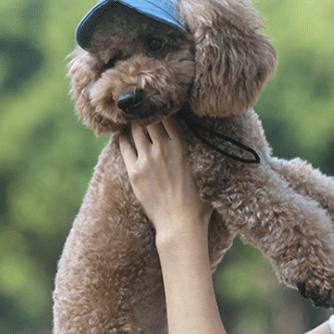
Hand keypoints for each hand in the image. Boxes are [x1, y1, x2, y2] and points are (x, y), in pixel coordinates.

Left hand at [119, 118, 211, 235]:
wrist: (179, 224)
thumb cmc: (196, 204)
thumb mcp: (203, 175)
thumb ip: (199, 157)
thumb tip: (210, 148)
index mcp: (181, 147)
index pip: (168, 118)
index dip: (162, 111)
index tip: (160, 109)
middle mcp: (162, 149)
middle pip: (149, 120)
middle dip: (146, 115)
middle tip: (143, 114)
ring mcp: (146, 160)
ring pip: (134, 130)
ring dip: (134, 125)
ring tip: (133, 123)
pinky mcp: (134, 172)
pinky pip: (124, 146)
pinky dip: (123, 138)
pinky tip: (124, 137)